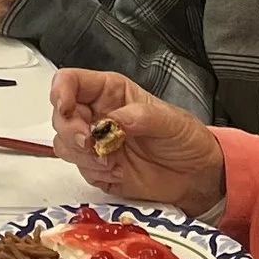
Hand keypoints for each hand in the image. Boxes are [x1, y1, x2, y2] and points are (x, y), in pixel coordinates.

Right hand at [49, 72, 226, 219]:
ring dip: (82, 154)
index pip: (71, 82)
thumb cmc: (186, 139)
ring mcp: (96, 143)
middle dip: (71, 131)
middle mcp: (98, 115)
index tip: (65, 107)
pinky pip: (79, 169)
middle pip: (61, 115)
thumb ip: (139, 117)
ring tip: (110, 160)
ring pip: (65, 144)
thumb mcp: (169, 120)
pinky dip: (93, 171)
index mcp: (111, 92)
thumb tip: (112, 121)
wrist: (197, 176)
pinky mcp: (98, 169)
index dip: (61, 91)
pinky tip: (116, 171)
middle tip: (91, 142)